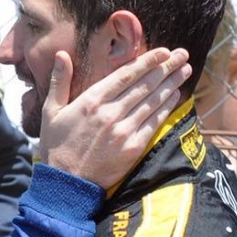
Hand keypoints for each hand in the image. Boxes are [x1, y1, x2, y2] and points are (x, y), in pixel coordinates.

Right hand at [38, 48, 192, 190]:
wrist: (67, 184)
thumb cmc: (56, 146)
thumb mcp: (51, 111)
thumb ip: (59, 81)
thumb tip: (62, 54)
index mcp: (91, 101)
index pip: (125, 75)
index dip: (147, 61)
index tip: (163, 51)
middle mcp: (110, 113)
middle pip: (144, 85)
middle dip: (166, 67)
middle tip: (182, 54)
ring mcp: (123, 131)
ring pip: (152, 102)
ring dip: (171, 84)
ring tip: (185, 70)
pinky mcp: (132, 148)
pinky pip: (153, 123)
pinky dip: (166, 107)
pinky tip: (175, 95)